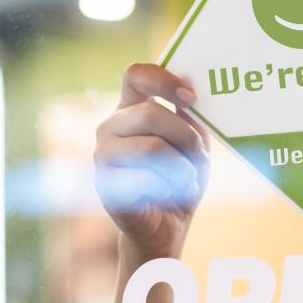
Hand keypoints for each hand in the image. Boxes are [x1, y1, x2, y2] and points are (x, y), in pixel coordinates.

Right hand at [94, 63, 209, 258]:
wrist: (166, 227)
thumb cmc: (180, 180)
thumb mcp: (193, 144)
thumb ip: (190, 119)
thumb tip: (190, 96)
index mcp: (131, 110)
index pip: (135, 75)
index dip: (163, 79)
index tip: (192, 97)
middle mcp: (110, 127)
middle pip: (150, 113)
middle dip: (186, 137)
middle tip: (200, 158)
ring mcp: (102, 155)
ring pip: (151, 146)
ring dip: (182, 167)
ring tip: (188, 182)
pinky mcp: (105, 184)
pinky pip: (146, 177)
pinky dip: (170, 188)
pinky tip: (171, 195)